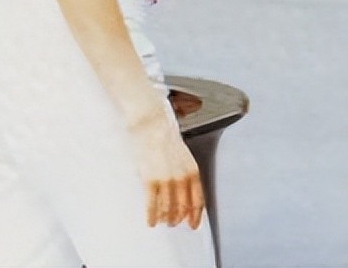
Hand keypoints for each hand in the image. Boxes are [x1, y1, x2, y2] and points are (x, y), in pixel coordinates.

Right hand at [129, 108, 205, 229]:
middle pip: (182, 207)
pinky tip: (150, 221)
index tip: (193, 224)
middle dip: (178, 218)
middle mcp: (182, 178)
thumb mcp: (183, 155)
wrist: (151, 123)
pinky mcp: (151, 180)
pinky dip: (152, 216)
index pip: (198, 200)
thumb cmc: (164, 135)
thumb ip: (185, 173)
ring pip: (168, 209)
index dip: (195, 215)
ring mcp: (167, 180)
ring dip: (165, 219)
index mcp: (192, 171)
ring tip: (161, 221)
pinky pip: (153, 205)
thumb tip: (181, 191)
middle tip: (173, 223)